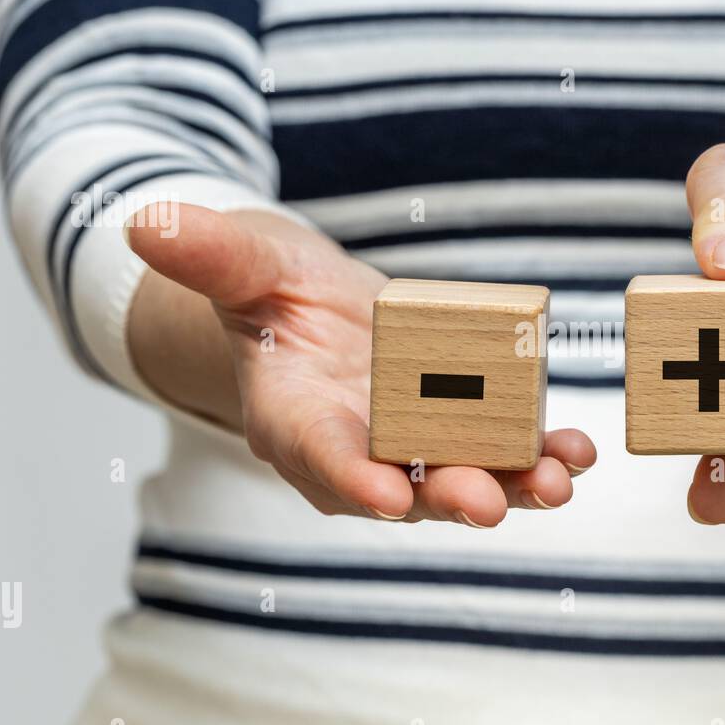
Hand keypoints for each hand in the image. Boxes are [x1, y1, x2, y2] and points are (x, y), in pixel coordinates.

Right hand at [126, 204, 595, 525]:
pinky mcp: (462, 429)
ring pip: (463, 477)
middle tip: (486, 503)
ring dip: (512, 484)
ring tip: (557, 480)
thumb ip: (210, 256)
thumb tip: (147, 221)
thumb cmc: (273, 297)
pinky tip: (578, 450)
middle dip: (446, 495)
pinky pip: (503, 449)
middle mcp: (359, 449)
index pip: (319, 455)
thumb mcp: (245, 268)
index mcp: (296, 420)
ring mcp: (415, 447)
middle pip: (403, 484)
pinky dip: (540, 453)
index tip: (387, 497)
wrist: (316, 316)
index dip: (351, 477)